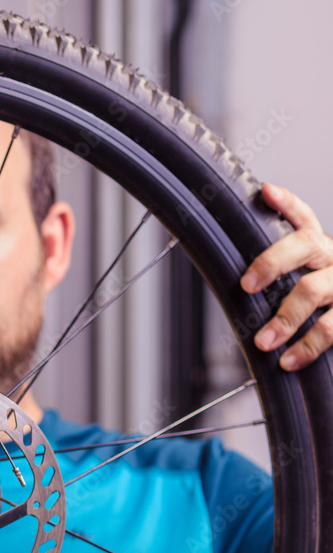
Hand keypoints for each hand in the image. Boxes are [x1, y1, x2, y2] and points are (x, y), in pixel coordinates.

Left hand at [240, 184, 332, 370]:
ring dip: (285, 318)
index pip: (304, 218)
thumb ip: (278, 277)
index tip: (267, 193)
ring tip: (264, 341)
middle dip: (272, 262)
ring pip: (314, 290)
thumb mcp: (301, 281)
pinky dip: (307, 347)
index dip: (287, 203)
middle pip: (306, 245)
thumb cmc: (320, 302)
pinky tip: (289, 360)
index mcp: (319, 249)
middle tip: (246, 285)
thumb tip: (233, 288)